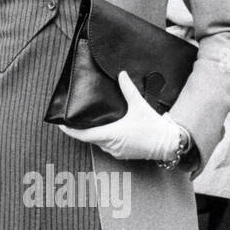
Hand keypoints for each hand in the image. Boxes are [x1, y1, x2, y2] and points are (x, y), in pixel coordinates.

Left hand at [60, 70, 182, 162]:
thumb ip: (128, 89)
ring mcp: (117, 152)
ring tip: (90, 122)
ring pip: (99, 143)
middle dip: (82, 130)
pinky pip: (108, 146)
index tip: (61, 124)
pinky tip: (107, 130)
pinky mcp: (123, 154)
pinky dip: (105, 138)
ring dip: (95, 134)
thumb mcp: (139, 105)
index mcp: (112, 135)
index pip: (84, 135)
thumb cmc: (153, 127)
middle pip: (90, 138)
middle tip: (75, 119)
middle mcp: (111, 146)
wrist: (168, 143)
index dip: (71, 131)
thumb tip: (121, 74)